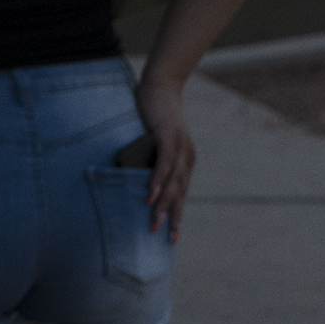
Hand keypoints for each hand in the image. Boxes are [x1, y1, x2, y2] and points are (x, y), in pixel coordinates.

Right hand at [134, 68, 199, 237]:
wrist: (160, 86)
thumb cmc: (154, 114)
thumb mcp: (155, 141)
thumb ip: (151, 158)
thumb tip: (137, 179)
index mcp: (185, 162)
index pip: (182, 194)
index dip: (177, 215)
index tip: (173, 237)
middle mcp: (187, 158)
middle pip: (179, 193)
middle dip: (171, 217)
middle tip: (162, 237)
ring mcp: (181, 148)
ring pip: (172, 183)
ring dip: (163, 204)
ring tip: (153, 221)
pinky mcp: (169, 137)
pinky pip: (164, 164)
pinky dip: (157, 181)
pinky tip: (151, 194)